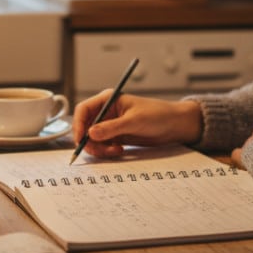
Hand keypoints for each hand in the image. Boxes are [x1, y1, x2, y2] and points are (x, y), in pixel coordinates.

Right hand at [72, 92, 201, 158]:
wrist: (174, 125)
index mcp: (107, 100)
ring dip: (99, 148)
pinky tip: (119, 150)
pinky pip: (102, 145)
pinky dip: (106, 151)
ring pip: (93, 139)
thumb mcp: (134, 121)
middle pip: (85, 127)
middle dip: (89, 140)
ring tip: (116, 150)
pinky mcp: (116, 136)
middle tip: (99, 150)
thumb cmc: (157, 115)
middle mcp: (106, 112)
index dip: (78, 124)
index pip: (83, 110)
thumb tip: (90, 133)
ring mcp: (110, 125)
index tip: (81, 138)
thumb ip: (111, 128)